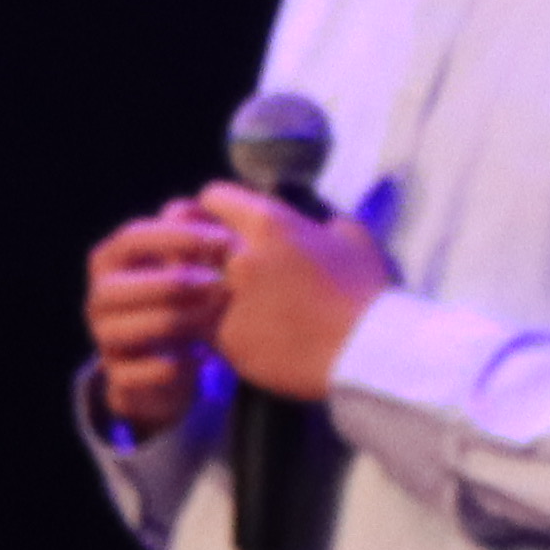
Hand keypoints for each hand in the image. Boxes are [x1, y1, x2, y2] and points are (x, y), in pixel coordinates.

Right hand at [83, 204, 230, 440]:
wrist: (171, 361)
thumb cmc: (184, 297)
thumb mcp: (190, 264)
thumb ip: (195, 237)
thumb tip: (208, 203)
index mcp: (112, 260)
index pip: (132, 238)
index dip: (175, 237)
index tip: (223, 239)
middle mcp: (100, 298)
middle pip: (118, 287)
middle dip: (170, 283)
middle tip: (218, 283)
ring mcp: (104, 339)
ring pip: (126, 330)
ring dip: (173, 321)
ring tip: (213, 317)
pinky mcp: (119, 378)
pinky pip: (135, 374)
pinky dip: (171, 366)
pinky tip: (202, 357)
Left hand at [196, 178, 396, 400]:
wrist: (366, 351)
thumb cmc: (367, 294)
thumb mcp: (355, 239)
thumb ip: (324, 225)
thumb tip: (320, 225)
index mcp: (270, 223)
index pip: (213, 197)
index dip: (215, 209)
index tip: (220, 223)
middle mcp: (240, 256)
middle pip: (185, 238)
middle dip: (190, 246)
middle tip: (200, 259)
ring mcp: (228, 299)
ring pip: (183, 285)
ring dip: (191, 289)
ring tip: (203, 298)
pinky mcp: (224, 339)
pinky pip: (198, 327)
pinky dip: (205, 328)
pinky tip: (219, 333)